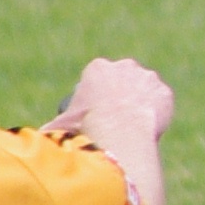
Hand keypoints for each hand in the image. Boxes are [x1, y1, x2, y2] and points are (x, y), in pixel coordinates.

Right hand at [44, 56, 172, 143]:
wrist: (118, 131)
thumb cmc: (85, 125)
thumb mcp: (60, 124)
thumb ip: (52, 126)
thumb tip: (40, 137)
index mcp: (98, 68)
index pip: (98, 77)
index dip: (97, 94)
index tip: (97, 110)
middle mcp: (125, 67)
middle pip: (123, 80)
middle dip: (120, 94)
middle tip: (117, 117)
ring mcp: (147, 78)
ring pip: (143, 90)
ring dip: (139, 102)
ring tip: (133, 123)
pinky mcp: (164, 92)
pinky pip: (159, 102)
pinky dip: (155, 113)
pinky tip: (148, 125)